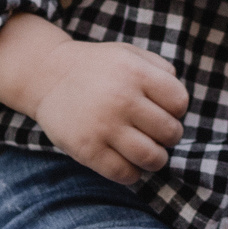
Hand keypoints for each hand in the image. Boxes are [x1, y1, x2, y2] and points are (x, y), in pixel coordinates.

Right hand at [29, 38, 189, 183]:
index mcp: (135, 72)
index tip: (162, 110)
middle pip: (170, 133)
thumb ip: (160, 69)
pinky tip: (126, 161)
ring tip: (146, 151)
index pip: (180, 103)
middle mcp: (122, 99)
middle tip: (155, 133)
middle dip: (168, 136)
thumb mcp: (129, 54)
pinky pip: (125, 174)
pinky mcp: (87, 149)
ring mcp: (104, 126)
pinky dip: (132, 173)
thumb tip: (179, 102)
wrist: (48, 75)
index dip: (176, 110)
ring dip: (156, 159)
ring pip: (152, 158)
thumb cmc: (97, 67)